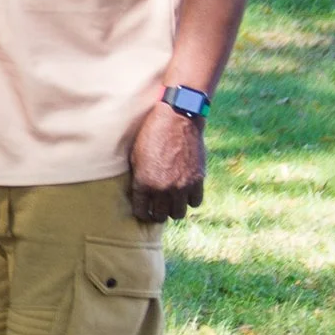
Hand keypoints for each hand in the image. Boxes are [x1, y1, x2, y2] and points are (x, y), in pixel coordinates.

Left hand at [127, 104, 206, 221]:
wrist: (178, 118)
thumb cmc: (151, 134)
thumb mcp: (135, 156)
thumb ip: (138, 179)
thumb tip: (140, 195)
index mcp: (144, 184)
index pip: (142, 213)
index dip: (142, 212)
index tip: (144, 209)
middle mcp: (164, 189)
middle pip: (161, 216)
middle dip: (157, 213)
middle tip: (157, 206)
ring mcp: (183, 186)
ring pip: (179, 213)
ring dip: (174, 208)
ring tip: (171, 201)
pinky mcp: (198, 180)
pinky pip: (195, 202)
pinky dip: (190, 199)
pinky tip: (185, 192)